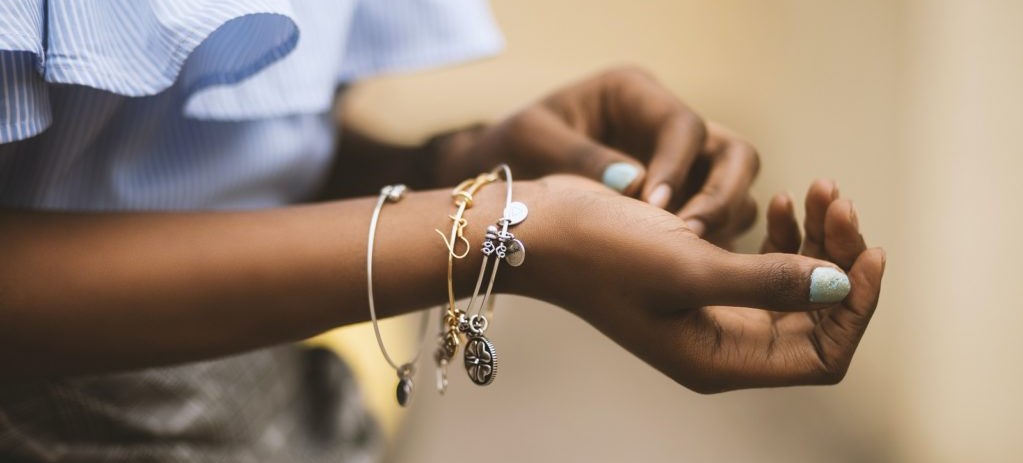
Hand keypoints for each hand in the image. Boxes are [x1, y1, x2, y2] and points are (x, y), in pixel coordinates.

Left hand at [437, 67, 759, 244]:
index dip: (677, 167)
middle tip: (689, 236)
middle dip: (722, 196)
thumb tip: (637, 185)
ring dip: (721, 225)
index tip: (654, 207)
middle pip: (734, 154)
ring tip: (686, 259)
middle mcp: (667, 128)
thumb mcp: (531, 141)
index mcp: (634, 95)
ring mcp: (682, 167)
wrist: (500, 184)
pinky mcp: (681, 204)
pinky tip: (683, 273)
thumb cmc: (510, 149)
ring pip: (735, 191)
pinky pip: (716, 224)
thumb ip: (581, 158)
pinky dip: (709, 246)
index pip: (683, 126)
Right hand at [509, 176, 884, 392]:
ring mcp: (712, 310)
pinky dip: (782, 232)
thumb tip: (839, 285)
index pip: (822, 354)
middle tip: (838, 199)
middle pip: (814, 314)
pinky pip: (763, 262)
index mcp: (720, 359)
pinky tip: (780, 200)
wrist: (540, 227)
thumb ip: (768, 281)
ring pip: (793, 283)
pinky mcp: (701, 275)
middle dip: (837, 257)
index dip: (855, 307)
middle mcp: (722, 342)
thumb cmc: (601, 253)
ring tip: (818, 190)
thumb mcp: (688, 267)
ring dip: (814, 238)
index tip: (866, 251)